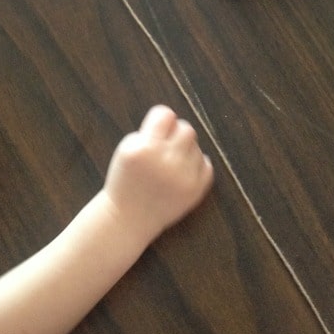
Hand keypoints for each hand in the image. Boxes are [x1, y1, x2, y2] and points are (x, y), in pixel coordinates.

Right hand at [102, 106, 213, 247]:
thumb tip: (175, 119)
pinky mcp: (195, 190)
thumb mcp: (126, 150)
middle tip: (166, 147)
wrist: (128, 219)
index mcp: (143, 149)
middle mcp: (165, 161)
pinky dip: (196, 166)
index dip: (161, 120)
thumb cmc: (126, 180)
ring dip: (186, 150)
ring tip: (171, 164)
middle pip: (186, 129)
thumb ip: (149, 132)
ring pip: (196, 146)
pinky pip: (207, 164)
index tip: (158, 130)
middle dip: (177, 134)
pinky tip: (181, 174)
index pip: (165, 115)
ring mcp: (183, 177)